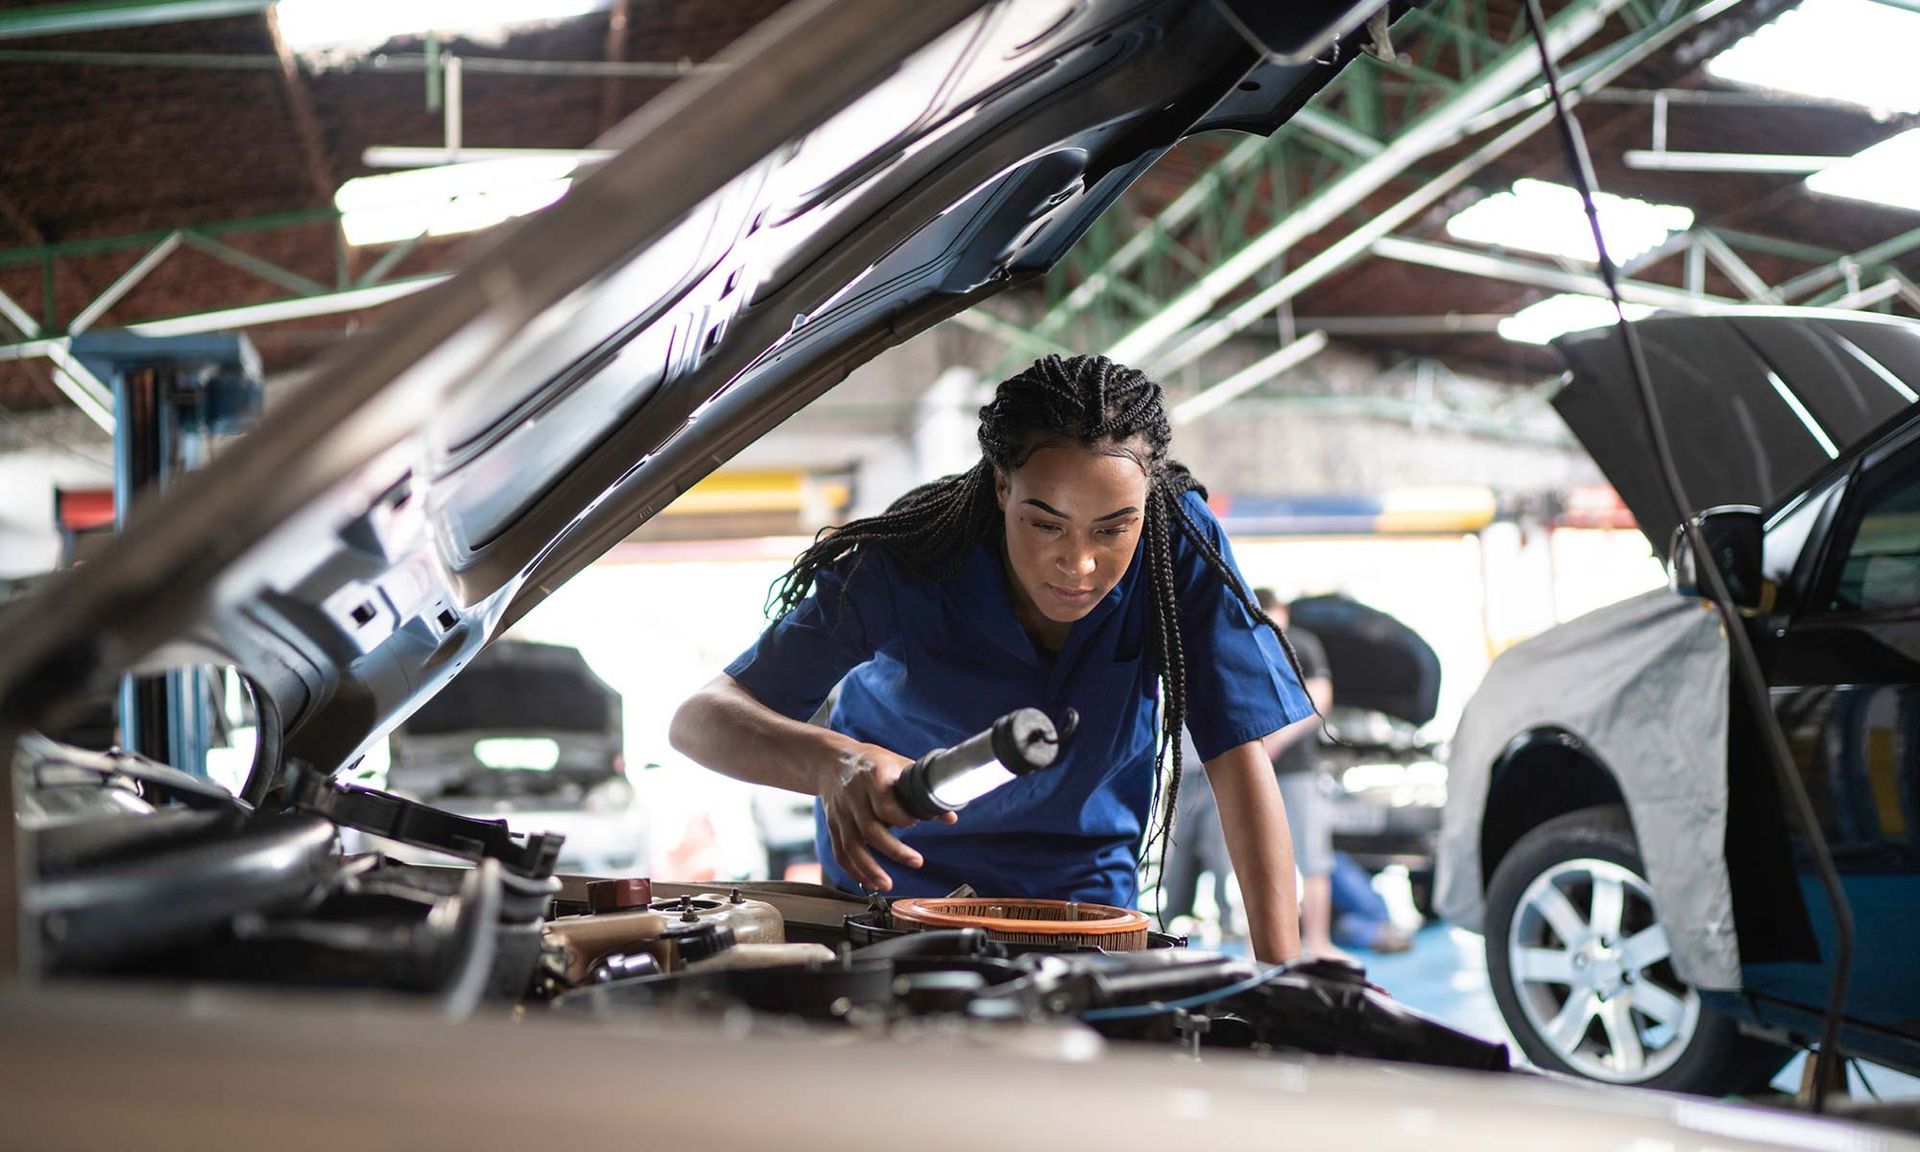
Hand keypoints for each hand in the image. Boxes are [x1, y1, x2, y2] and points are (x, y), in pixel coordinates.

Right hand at [817, 739, 956, 891]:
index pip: (884, 802)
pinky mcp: (833, 826)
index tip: (915, 823)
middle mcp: (854, 797)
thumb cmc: (873, 763)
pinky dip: (854, 871)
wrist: (833, 761)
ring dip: (870, 869)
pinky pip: (840, 853)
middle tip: (917, 862)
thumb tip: (950, 817)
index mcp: (873, 777)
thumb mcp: (899, 766)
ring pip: (852, 846)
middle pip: (870, 829)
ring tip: (887, 885)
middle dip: (894, 850)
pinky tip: (870, 883)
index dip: (901, 817)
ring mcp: (841, 813)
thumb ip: (923, 790)